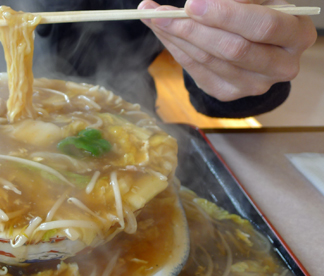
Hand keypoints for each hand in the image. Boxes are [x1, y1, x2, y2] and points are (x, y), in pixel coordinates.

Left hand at [138, 0, 316, 100]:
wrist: (259, 48)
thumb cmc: (258, 14)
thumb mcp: (259, 1)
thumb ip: (239, 0)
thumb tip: (199, 3)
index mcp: (297, 36)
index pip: (262, 26)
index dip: (226, 15)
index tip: (192, 3)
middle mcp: (280, 66)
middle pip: (232, 48)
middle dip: (192, 28)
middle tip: (161, 12)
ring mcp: (253, 85)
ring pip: (208, 60)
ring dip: (174, 36)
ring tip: (152, 15)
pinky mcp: (228, 93)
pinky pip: (195, 69)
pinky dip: (174, 47)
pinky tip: (160, 29)